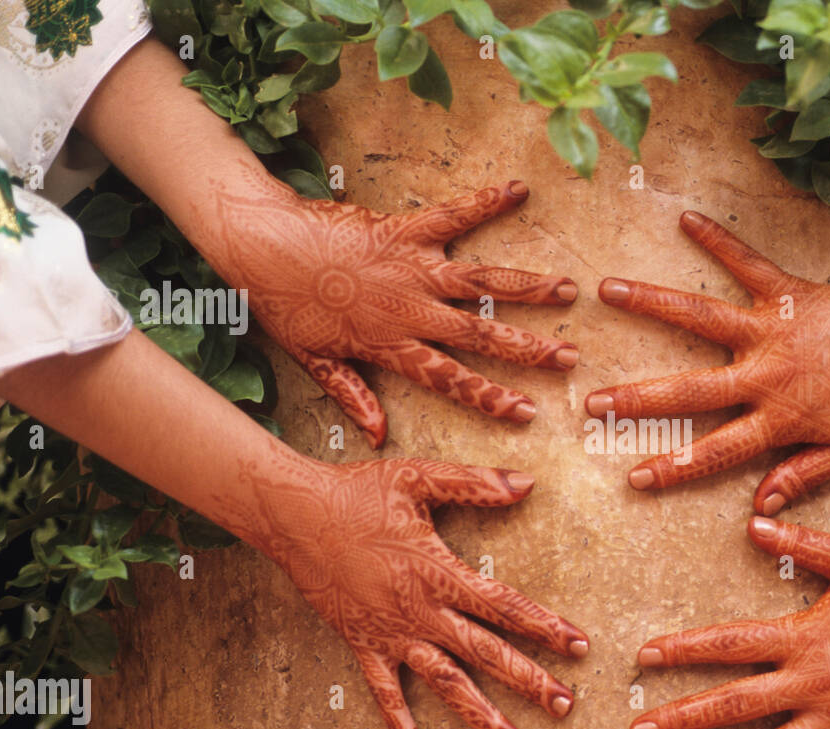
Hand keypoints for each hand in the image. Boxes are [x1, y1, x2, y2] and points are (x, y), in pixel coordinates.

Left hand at [211, 176, 579, 446]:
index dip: (492, 397)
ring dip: (527, 286)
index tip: (527, 411)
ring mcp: (412, 268)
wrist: (259, 245)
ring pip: (481, 282)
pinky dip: (487, 201)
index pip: (451, 380)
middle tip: (570, 356)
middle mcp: (411, 309)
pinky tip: (519, 190)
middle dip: (530, 348)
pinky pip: (453, 215)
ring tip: (566, 289)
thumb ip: (353, 396)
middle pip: (481, 334)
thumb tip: (378, 436)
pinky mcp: (405, 229)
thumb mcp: (315, 361)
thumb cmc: (284, 304)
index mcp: (391, 345)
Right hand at [224, 451, 588, 728]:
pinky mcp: (363, 644)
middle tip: (565, 705)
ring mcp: (392, 634)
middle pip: (485, 653)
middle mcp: (420, 612)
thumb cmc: (357, 492)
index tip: (579, 645)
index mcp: (438, 573)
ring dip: (480, 714)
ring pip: (444, 682)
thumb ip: (475, 484)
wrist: (293, 515)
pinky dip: (399, 725)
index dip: (545, 626)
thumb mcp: (418, 477)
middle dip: (529, 680)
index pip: (504, 606)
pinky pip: (384, 693)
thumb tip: (528, 483)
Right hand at [586, 211, 829, 512]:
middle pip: (690, 390)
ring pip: (701, 317)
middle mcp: (765, 373)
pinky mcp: (787, 292)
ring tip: (608, 290)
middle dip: (637, 398)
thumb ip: (803, 475)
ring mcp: (772, 329)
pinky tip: (686, 219)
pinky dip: (718, 240)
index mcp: (780, 418)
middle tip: (592, 401)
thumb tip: (759, 506)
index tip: (634, 477)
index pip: (716, 452)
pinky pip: (747, 263)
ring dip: (652, 303)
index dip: (673, 469)